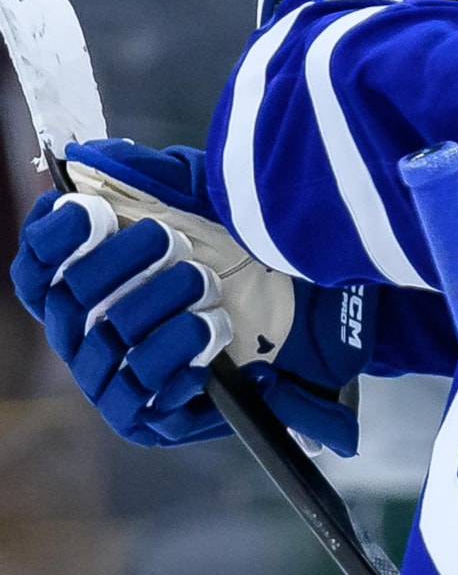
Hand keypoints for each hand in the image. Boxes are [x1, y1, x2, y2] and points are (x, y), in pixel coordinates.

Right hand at [11, 140, 370, 451]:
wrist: (304, 314)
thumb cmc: (236, 256)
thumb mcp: (198, 203)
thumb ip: (147, 177)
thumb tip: (91, 155)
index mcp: (82, 287)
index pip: (37, 270)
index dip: (51, 242)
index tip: (87, 211)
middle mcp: (86, 336)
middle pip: (72, 303)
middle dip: (121, 265)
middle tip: (171, 241)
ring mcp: (114, 380)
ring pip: (112, 347)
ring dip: (160, 311)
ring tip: (207, 289)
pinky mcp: (150, 419)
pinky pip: (143, 403)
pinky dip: (178, 367)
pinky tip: (208, 345)